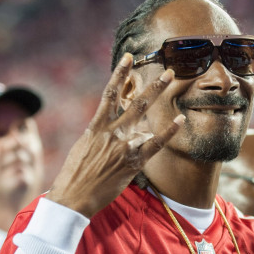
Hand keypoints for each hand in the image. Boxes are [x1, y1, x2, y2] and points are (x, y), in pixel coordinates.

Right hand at [47, 53, 183, 217]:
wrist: (74, 195)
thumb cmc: (76, 174)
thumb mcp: (84, 147)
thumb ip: (100, 134)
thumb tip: (112, 127)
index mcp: (96, 127)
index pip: (110, 94)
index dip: (120, 74)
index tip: (129, 58)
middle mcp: (111, 133)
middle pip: (136, 102)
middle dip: (154, 86)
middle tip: (169, 72)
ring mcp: (123, 147)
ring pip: (145, 121)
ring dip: (157, 106)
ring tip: (167, 92)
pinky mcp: (133, 163)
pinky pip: (154, 144)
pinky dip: (168, 132)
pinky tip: (179, 121)